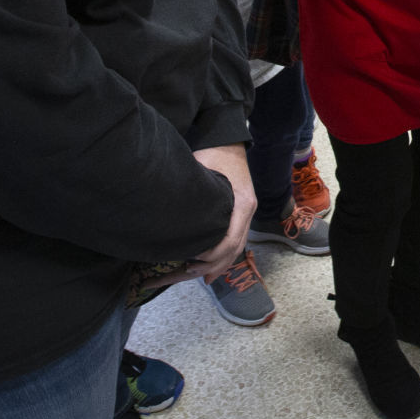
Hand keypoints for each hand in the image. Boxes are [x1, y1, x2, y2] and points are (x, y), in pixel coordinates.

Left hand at [188, 144, 255, 281]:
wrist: (228, 142)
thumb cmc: (214, 154)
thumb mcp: (202, 171)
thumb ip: (195, 195)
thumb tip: (172, 218)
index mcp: (242, 203)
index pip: (231, 240)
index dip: (211, 255)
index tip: (190, 260)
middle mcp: (247, 211)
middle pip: (234, 249)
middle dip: (211, 265)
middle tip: (186, 272)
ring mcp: (246, 214)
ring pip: (236, 249)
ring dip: (217, 265)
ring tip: (196, 276)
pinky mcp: (240, 215)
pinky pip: (234, 242)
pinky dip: (223, 258)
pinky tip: (210, 270)